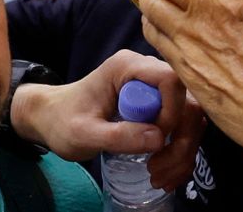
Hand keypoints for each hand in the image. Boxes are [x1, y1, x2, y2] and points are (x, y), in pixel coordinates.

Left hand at [9, 50, 203, 190]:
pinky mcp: (158, 105)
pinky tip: (164, 172)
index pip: (171, 80)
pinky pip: (182, 126)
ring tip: (158, 175)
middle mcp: (147, 72)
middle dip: (181, 139)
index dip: (172, 111)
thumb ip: (117, 136)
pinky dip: (179, 153)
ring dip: (181, 150)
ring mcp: (154, 89)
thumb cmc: (62, 121)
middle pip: (187, 100)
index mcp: (128, 67)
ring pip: (190, 116)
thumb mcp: (82, 134)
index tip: (155, 139)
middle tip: (158, 168)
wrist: (51, 119)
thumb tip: (159, 139)